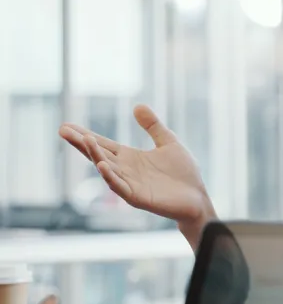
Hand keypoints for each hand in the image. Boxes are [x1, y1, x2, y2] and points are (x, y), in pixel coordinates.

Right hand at [59, 105, 214, 231]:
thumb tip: (137, 106)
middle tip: (63, 130)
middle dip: (81, 143)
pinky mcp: (138, 197)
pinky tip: (102, 165)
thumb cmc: (183, 173)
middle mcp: (125, 170)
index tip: (66, 125)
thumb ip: (153, 126)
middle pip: (98, 154)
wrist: (198, 197)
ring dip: (95, 155)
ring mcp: (129, 184)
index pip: (103, 144)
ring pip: (107, 169)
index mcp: (130, 157)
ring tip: (85, 140)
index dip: (85, 135)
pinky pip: (120, 187)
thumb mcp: (169, 142)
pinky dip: (110, 177)